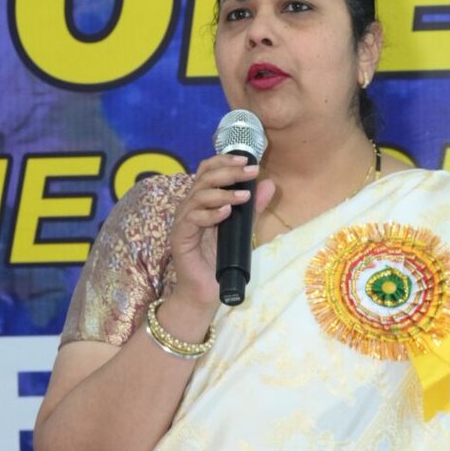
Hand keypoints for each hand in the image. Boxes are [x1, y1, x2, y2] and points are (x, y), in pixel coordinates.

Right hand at [165, 154, 275, 315]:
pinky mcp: (180, 237)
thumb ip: (252, 209)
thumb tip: (269, 184)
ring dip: (223, 192)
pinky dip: (210, 214)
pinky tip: (226, 212)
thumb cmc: (219, 261)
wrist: (204, 291)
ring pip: (198, 195)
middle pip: (204, 177)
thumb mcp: (241, 230)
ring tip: (243, 196)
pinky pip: (193, 219)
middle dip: (229, 172)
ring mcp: (183, 221)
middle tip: (251, 171)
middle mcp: (190, 206)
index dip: (225, 161)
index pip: (208, 170)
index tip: (248, 160)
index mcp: (202, 201)